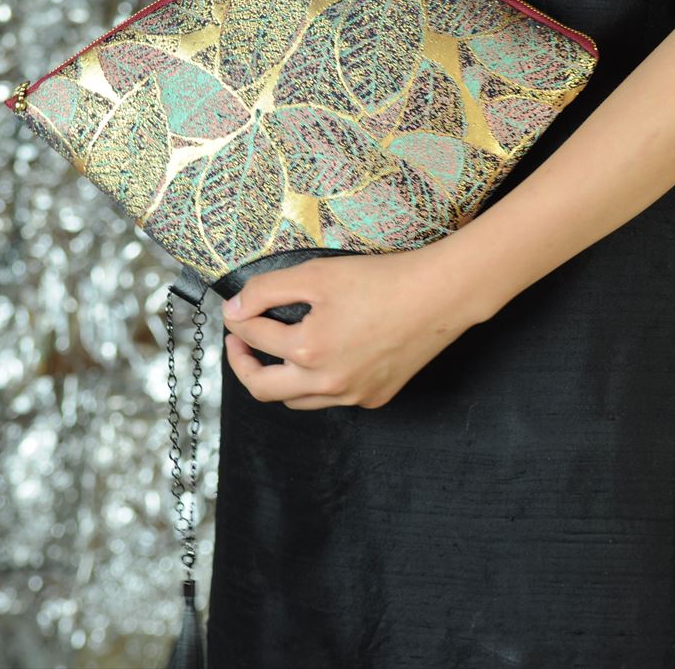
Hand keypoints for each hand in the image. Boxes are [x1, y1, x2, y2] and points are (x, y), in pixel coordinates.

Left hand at [221, 246, 488, 410]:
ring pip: (297, 400)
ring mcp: (353, 396)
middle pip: (263, 388)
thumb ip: (267, 290)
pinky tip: (325, 359)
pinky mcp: (375, 398)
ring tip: (276, 354)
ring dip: (279, 379)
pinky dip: (318, 384)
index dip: (238, 318)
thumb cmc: (382, 280)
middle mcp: (328, 384)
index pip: (254, 337)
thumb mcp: (316, 274)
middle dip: (242, 365)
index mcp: (308, 351)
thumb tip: (235, 309)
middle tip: (239, 344)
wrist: (439, 296)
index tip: (235, 309)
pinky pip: (333, 399)